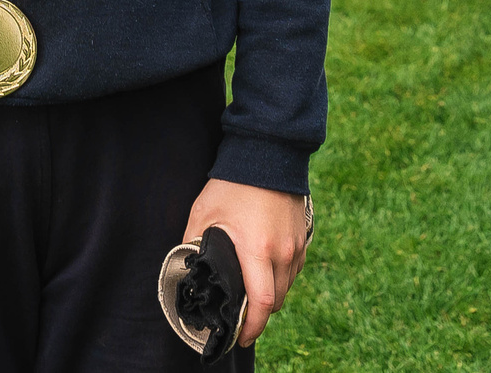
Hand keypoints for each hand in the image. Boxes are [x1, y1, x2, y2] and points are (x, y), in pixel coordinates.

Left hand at [183, 180, 310, 346]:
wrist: (269, 152)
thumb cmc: (234, 183)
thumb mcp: (204, 212)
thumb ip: (193, 242)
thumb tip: (187, 267)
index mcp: (258, 250)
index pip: (262, 304)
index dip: (252, 327)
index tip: (240, 338)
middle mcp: (283, 253)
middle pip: (276, 301)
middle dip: (259, 316)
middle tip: (240, 320)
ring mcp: (296, 245)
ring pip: (287, 286)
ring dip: (271, 296)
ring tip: (250, 296)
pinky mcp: (303, 237)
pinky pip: (294, 270)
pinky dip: (280, 278)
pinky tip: (264, 272)